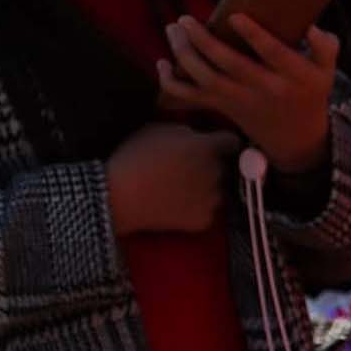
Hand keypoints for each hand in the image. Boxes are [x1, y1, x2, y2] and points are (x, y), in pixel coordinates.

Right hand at [105, 121, 233, 233]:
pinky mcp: (204, 220)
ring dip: (207, 188)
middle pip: (224, 167)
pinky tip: (177, 205)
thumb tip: (198, 138)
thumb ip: (187, 132)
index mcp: (206, 147)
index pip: (232, 142)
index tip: (217, 145)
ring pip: (218, 190)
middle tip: (188, 168)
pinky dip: (197, 208)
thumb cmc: (133, 157)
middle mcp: (216, 173)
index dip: (224, 143)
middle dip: (211, 166)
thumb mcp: (158, 130)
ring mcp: (212, 199)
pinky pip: (207, 211)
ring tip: (180, 189)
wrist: (119, 195)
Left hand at [157, 14, 338, 175]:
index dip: (253, 36)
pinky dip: (170, 83)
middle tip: (185, 19)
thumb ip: (325, 47)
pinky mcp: (222, 106)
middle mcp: (264, 89)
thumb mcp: (327, 72)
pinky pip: (190, 98)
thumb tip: (311, 26)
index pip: (273, 54)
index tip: (234, 17)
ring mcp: (239, 100)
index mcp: (293, 77)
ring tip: (173, 29)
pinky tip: (161, 64)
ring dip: (183, 54)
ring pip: (205, 78)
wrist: (296, 136)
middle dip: (203, 41)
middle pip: (228, 65)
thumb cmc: (308, 93)